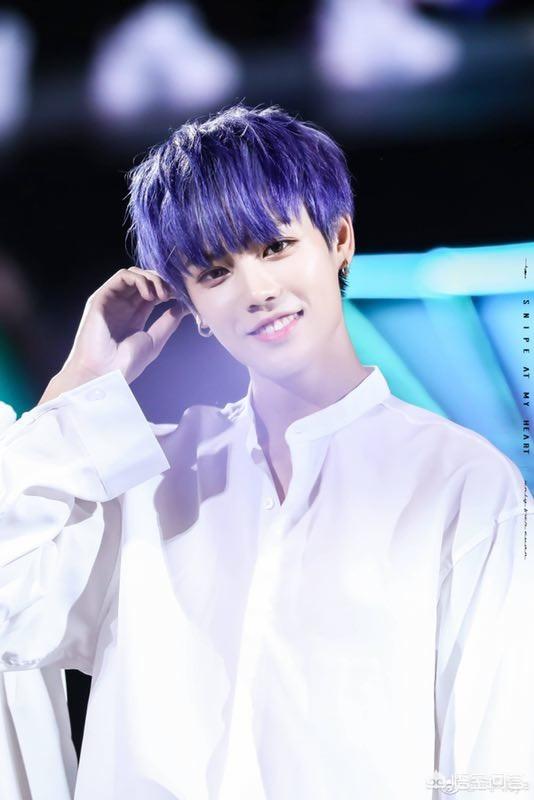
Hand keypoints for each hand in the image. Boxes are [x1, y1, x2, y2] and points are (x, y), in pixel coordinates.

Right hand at [60, 266, 189, 385]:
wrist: (105, 372)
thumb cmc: (127, 362)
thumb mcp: (155, 340)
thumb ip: (169, 322)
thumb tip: (183, 306)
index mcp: (135, 315)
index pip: (154, 292)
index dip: (169, 290)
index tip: (182, 297)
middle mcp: (123, 305)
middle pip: (145, 280)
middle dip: (163, 282)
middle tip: (174, 294)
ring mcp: (112, 300)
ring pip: (134, 274)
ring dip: (153, 279)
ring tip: (163, 295)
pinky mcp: (102, 297)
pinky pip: (122, 276)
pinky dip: (139, 279)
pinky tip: (149, 294)